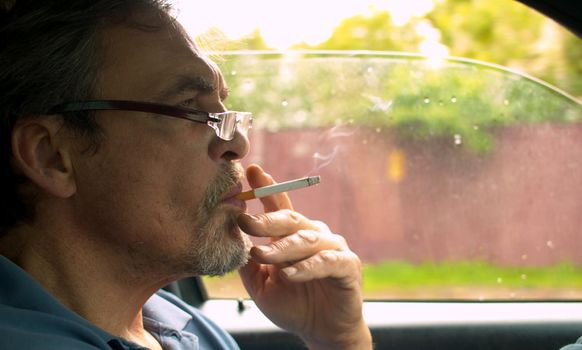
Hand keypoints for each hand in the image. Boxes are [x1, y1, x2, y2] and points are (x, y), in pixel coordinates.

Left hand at [237, 164, 371, 349]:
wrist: (321, 331)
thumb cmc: (293, 304)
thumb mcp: (261, 285)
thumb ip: (249, 262)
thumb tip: (229, 238)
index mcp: (293, 235)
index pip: (279, 206)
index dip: (267, 188)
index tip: (252, 171)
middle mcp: (314, 235)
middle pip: (291, 218)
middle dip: (267, 219)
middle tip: (246, 221)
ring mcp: (333, 248)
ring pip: (306, 239)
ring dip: (283, 247)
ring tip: (263, 255)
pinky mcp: (347, 266)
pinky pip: (327, 261)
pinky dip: (307, 267)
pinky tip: (290, 273)